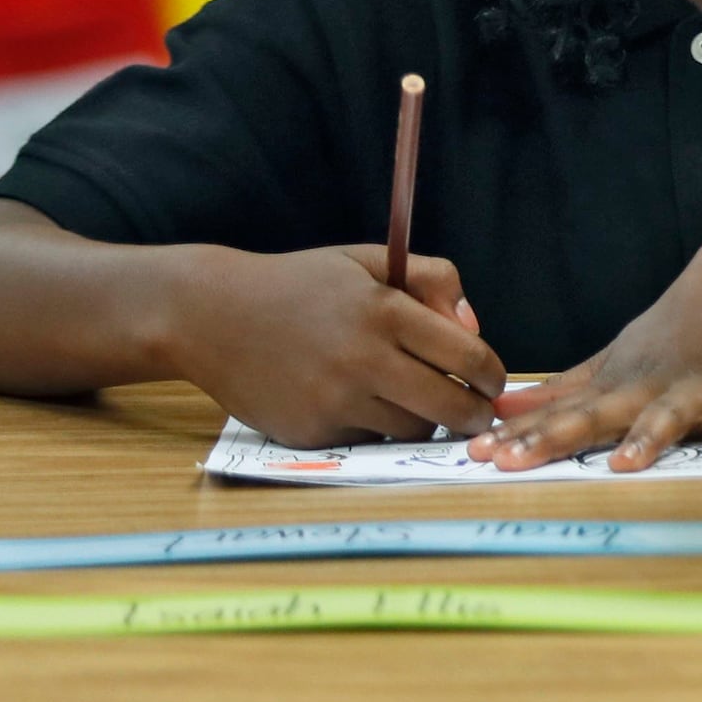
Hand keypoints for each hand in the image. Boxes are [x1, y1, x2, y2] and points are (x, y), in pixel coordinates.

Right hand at [168, 245, 501, 445]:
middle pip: (452, 407)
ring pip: (412, 430)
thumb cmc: (299, 285)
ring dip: (425, 422)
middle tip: (476, 412)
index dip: (492, 376)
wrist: (209, 316)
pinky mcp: (310, 432)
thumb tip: (475, 329)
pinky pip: (366, 439)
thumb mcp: (369, 261)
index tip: (491, 382)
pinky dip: (374, 428)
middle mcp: (363, 360)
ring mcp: (335, 401)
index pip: (470, 358)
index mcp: (386, 312)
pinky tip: (359, 404)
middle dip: (474, 414)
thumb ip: (434, 280)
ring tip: (417, 403)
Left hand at [470, 229, 701, 472]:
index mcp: (619, 385)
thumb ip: (562, 391)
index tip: (478, 454)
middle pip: (599, 416)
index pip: (563, 414)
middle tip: (512, 461)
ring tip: (624, 463)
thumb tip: (502, 410)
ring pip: (671, 414)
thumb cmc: (674, 332)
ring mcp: (699, 388)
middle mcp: (651, 389)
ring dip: (649, 435)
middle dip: (556, 437)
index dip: (522, 434)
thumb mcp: (614, 360)